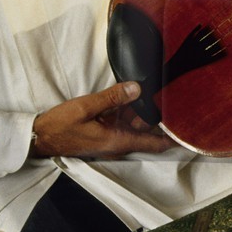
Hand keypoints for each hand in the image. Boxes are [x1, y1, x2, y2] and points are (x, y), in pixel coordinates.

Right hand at [30, 82, 173, 159]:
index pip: (155, 143)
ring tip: (160, 91)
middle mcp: (118, 142)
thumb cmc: (60, 126)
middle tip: (178, 98)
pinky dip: (131, 111)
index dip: (174, 139)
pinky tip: (134, 95)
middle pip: (148, 130)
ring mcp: (111, 138)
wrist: (40, 138)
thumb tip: (137, 88)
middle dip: (161, 116)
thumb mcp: (86, 107)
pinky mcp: (104, 132)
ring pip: (136, 124)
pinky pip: (123, 122)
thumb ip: (112, 97)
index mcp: (118, 140)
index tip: (191, 132)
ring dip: (145, 111)